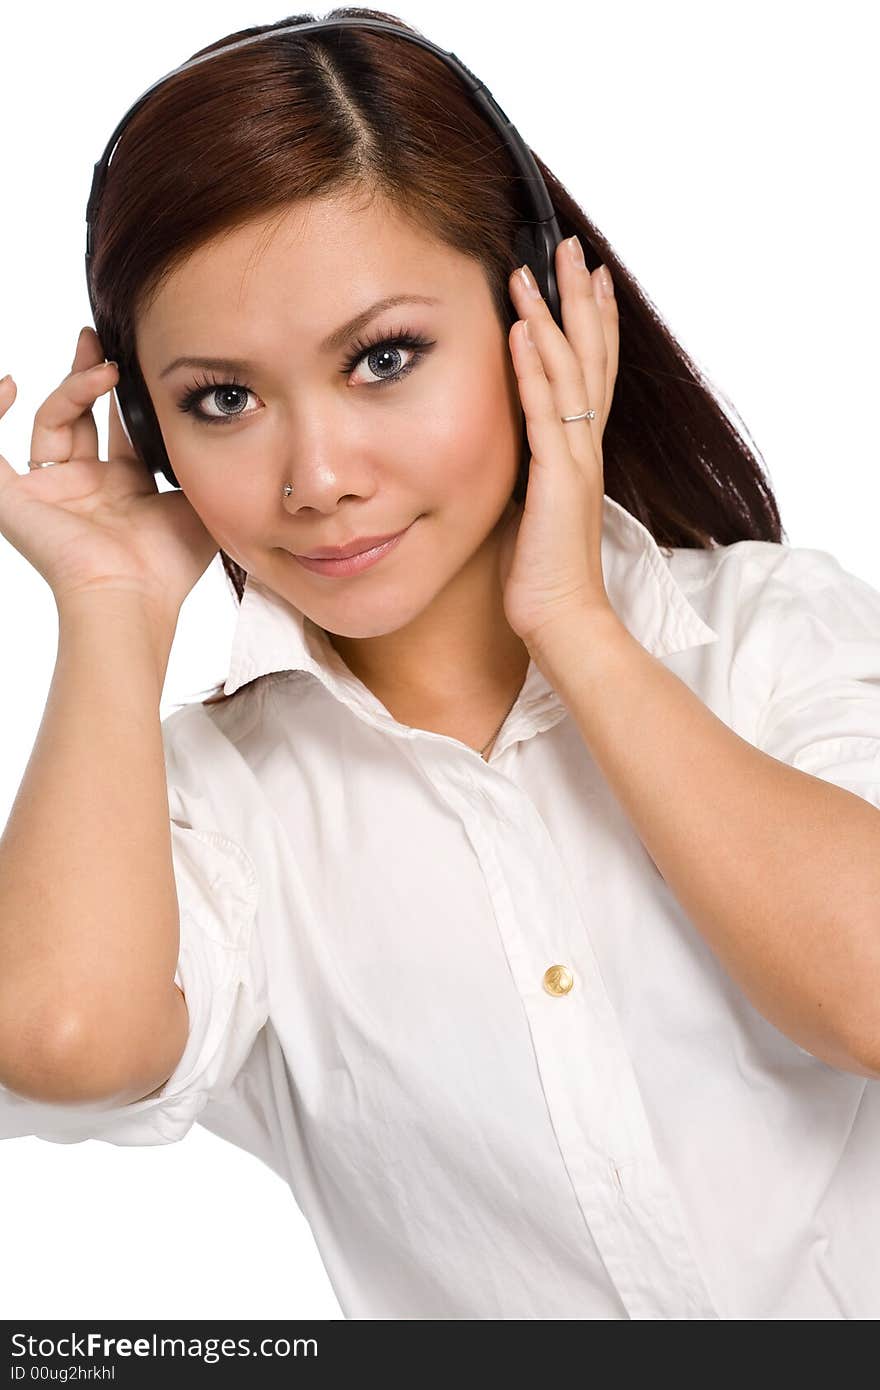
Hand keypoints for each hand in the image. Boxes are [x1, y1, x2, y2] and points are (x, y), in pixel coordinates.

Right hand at [0, 326, 217, 623]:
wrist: (131, 595)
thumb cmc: (166, 566)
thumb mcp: (195, 501)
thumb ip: (196, 463)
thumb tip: (210, 423)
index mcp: (123, 493)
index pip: (117, 430)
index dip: (121, 395)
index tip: (128, 359)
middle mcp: (83, 490)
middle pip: (78, 418)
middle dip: (88, 375)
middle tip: (98, 340)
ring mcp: (48, 493)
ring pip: (50, 422)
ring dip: (73, 389)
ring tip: (100, 367)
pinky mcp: (13, 500)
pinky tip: (8, 383)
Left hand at [497, 238, 619, 653]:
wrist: (563, 621)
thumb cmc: (543, 576)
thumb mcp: (531, 510)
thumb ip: (528, 473)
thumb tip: (504, 453)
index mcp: (580, 453)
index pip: (592, 373)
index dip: (592, 323)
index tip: (587, 278)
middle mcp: (586, 448)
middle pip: (592, 357)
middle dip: (582, 299)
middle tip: (571, 248)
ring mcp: (575, 461)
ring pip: (570, 372)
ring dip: (552, 316)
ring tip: (533, 269)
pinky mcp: (557, 481)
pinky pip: (545, 413)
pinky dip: (534, 369)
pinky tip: (523, 331)